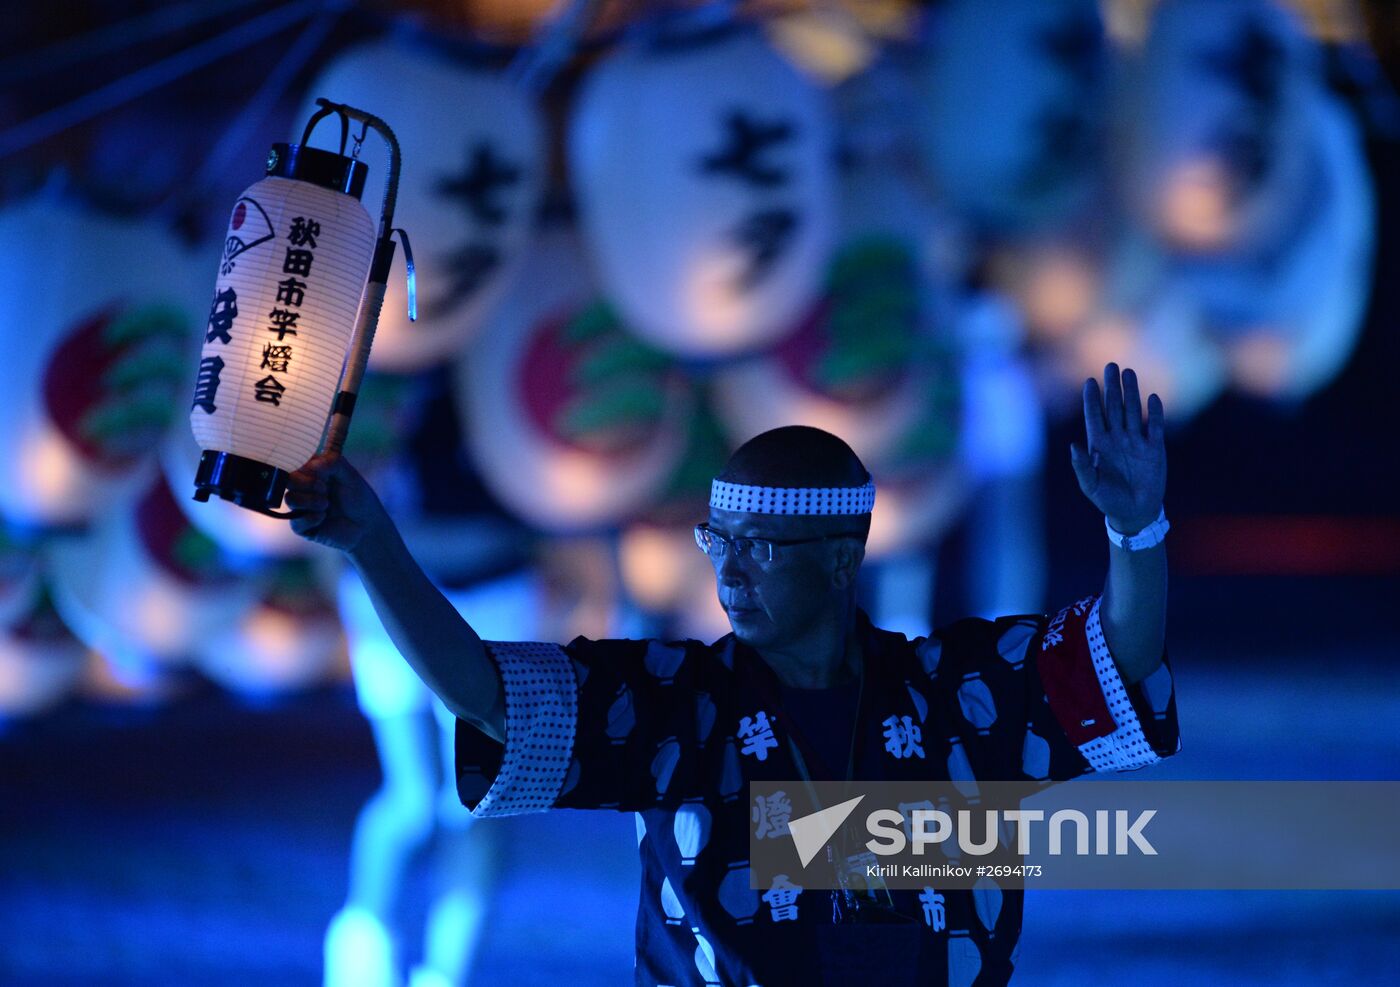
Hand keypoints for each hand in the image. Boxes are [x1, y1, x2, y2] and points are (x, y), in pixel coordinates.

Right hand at [286, 453, 387, 553]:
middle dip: (307, 483)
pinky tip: (324, 518)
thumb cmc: (358, 497)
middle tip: (325, 489)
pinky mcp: (302, 527)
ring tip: (327, 504)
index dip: (304, 466)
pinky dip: (312, 518)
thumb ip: (333, 462)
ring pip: (290, 499)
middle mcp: (302, 488)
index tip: (321, 472)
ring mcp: (300, 508)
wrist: (367, 524)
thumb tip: (313, 464)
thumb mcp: (350, 475)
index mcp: (311, 472)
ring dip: (311, 500)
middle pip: (287, 479)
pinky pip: (296, 521)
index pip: (294, 462)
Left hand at [1070, 363, 1165, 534]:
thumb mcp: (1090, 485)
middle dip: (1112, 387)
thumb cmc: (1108, 500)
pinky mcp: (1155, 448)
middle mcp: (1117, 438)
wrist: (1135, 512)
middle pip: (1114, 407)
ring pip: (1133, 411)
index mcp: (1098, 445)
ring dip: (1131, 393)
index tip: (1089, 381)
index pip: (1094, 416)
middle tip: (1110, 365)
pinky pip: (1156, 427)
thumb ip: (1081, 466)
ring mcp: (1136, 441)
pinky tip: (1153, 398)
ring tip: (1129, 372)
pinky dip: (1155, 413)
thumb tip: (1072, 446)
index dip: (1092, 399)